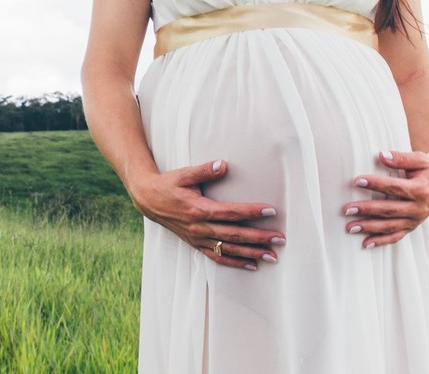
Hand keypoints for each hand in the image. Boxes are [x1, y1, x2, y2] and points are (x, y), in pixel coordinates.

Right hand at [129, 159, 284, 270]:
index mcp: (199, 209)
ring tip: (272, 256)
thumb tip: (223, 165)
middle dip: (259, 238)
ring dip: (252, 253)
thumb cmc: (168, 184)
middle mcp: (200, 228)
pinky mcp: (196, 244)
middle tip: (280, 239)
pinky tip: (252, 265)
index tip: (271, 211)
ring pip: (229, 249)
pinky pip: (218, 257)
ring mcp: (198, 239)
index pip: (231, 212)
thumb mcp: (183, 174)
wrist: (148, 201)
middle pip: (234, 235)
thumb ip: (204, 169)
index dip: (251, 212)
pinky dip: (236, 262)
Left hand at [342, 150, 428, 248]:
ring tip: (350, 227)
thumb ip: (401, 158)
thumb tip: (381, 155)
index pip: (395, 188)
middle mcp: (419, 208)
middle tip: (347, 209)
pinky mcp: (412, 226)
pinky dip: (381, 241)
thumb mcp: (420, 159)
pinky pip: (396, 236)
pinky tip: (366, 244)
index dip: (376, 184)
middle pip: (390, 210)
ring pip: (390, 226)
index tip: (357, 181)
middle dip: (367, 210)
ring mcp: (416, 220)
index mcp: (421, 190)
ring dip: (369, 228)